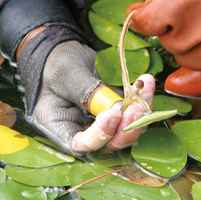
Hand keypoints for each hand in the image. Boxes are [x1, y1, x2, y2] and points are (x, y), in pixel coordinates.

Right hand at [30, 40, 154, 154]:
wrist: (62, 53)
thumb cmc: (54, 64)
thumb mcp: (65, 74)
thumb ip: (87, 91)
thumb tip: (116, 107)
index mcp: (60, 127)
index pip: (81, 144)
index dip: (101, 134)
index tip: (114, 112)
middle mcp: (82, 131)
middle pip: (109, 144)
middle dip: (127, 128)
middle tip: (137, 107)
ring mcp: (102, 124)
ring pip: (126, 131)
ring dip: (139, 113)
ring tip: (145, 87)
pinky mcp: (116, 113)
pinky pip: (133, 114)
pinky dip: (142, 100)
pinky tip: (146, 81)